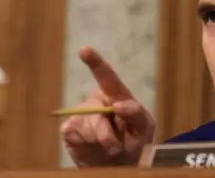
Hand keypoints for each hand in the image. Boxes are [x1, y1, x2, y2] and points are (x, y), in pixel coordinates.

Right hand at [60, 47, 154, 165]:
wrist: (120, 164)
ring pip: (88, 126)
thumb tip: (117, 104)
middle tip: (116, 148)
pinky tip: (92, 148)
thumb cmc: (135, 141)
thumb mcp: (144, 127)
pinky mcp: (70, 129)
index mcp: (116, 95)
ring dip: (100, 142)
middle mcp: (96, 101)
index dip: (95, 62)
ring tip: (111, 150)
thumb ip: (136, 113)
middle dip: (107, 134)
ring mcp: (81, 114)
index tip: (84, 50)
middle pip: (97, 111)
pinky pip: (75, 134)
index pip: (106, 76)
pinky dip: (86, 145)